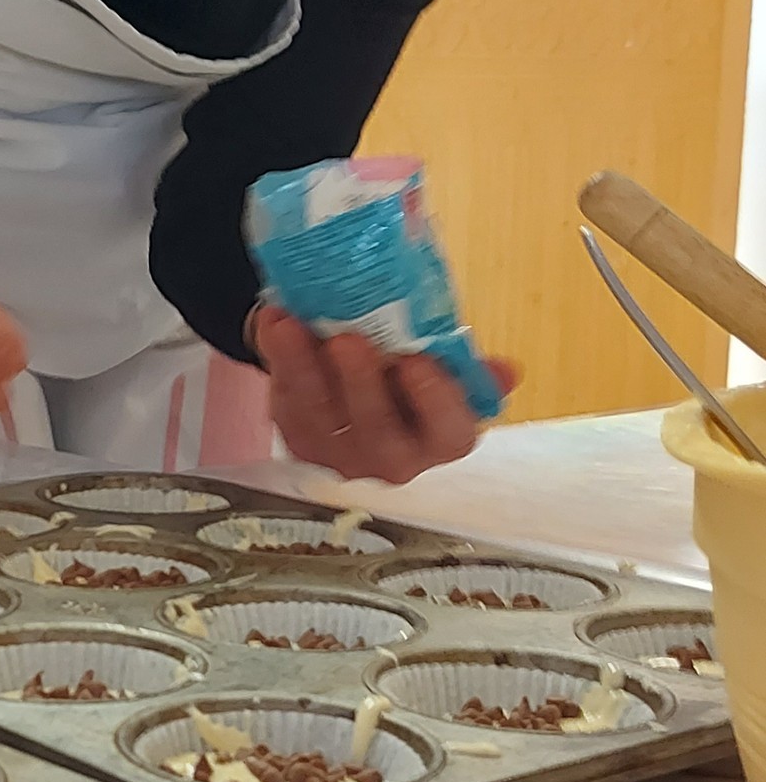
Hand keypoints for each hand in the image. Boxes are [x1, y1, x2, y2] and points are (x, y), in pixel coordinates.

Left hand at [251, 304, 516, 483]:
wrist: (358, 371)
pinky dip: (277, 361)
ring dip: (304, 370)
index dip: (435, 402)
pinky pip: (287, 404)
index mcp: (442, 438)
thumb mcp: (442, 360)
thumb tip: (506, 372)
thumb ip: (465, 365)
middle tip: (347, 341)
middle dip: (360, 386)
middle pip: (378, 433)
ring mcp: (343, 456)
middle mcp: (396, 459)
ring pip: (322, 420)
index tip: (416, 361)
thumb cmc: (410, 368)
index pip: (449, 433)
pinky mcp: (301, 440)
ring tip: (291, 326)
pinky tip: (274, 322)